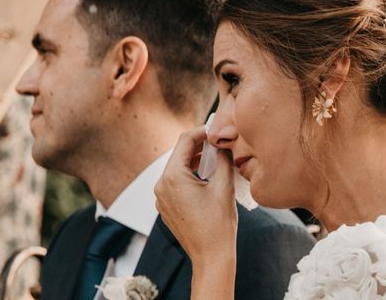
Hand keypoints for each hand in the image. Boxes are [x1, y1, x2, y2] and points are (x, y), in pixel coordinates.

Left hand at [154, 126, 237, 266]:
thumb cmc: (218, 224)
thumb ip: (223, 158)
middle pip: (180, 154)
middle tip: (220, 142)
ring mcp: (161, 198)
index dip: (202, 131)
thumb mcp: (224, 185)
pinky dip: (190, 175)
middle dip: (200, 146)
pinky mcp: (166, 207)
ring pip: (178, 168)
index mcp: (172, 177)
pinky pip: (176, 183)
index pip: (185, 140)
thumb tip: (224, 142)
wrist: (211, 256)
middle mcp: (161, 186)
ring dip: (196, 160)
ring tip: (217, 159)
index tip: (217, 130)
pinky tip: (208, 177)